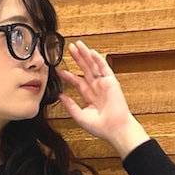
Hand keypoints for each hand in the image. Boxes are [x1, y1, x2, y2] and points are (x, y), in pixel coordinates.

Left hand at [57, 41, 147, 158]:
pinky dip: (98, 60)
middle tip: (69, 48)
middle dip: (77, 59)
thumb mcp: (80, 116)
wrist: (114, 129)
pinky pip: (104, 68)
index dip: (69, 76)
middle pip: (85, 70)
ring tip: (78, 45)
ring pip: (93, 66)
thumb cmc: (101, 127)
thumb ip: (70, 106)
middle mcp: (97, 89)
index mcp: (90, 97)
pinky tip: (91, 52)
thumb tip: (60, 96)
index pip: (78, 83)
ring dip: (86, 55)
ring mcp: (104, 84)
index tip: (59, 70)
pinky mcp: (111, 82)